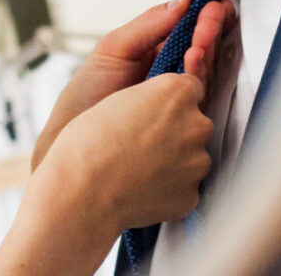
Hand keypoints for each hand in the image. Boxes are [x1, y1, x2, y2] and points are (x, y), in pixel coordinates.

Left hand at [32, 0, 233, 168]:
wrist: (71, 139)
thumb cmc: (85, 97)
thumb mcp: (113, 49)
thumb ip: (150, 23)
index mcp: (154, 52)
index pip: (188, 28)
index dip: (203, 14)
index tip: (212, 1)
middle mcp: (170, 74)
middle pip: (203, 47)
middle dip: (210, 26)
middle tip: (214, 12)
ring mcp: (176, 97)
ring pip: (205, 68)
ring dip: (207, 45)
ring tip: (202, 31)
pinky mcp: (179, 119)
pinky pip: (196, 93)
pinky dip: (198, 71)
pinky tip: (194, 56)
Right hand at [41, 70, 212, 231]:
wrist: (84, 188)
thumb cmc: (91, 140)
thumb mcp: (121, 97)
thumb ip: (154, 98)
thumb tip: (167, 111)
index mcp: (177, 92)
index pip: (191, 88)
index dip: (168, 102)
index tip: (152, 113)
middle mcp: (196, 123)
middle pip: (195, 123)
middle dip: (175, 132)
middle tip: (141, 142)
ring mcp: (197, 162)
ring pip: (192, 157)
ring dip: (174, 161)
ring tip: (138, 167)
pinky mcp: (191, 194)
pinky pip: (184, 188)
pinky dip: (168, 189)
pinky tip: (141, 186)